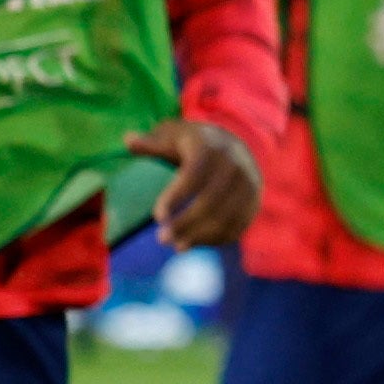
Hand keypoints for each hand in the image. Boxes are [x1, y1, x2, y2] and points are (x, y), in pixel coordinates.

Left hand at [132, 119, 261, 253]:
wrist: (237, 144)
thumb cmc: (194, 143)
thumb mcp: (174, 136)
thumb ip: (153, 142)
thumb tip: (128, 140)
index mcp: (211, 148)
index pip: (193, 176)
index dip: (176, 198)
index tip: (157, 217)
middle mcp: (235, 166)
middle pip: (211, 202)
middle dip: (185, 224)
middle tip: (161, 239)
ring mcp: (248, 185)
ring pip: (226, 217)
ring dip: (201, 236)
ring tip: (177, 247)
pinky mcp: (254, 201)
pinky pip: (238, 225)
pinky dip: (217, 239)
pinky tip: (196, 243)